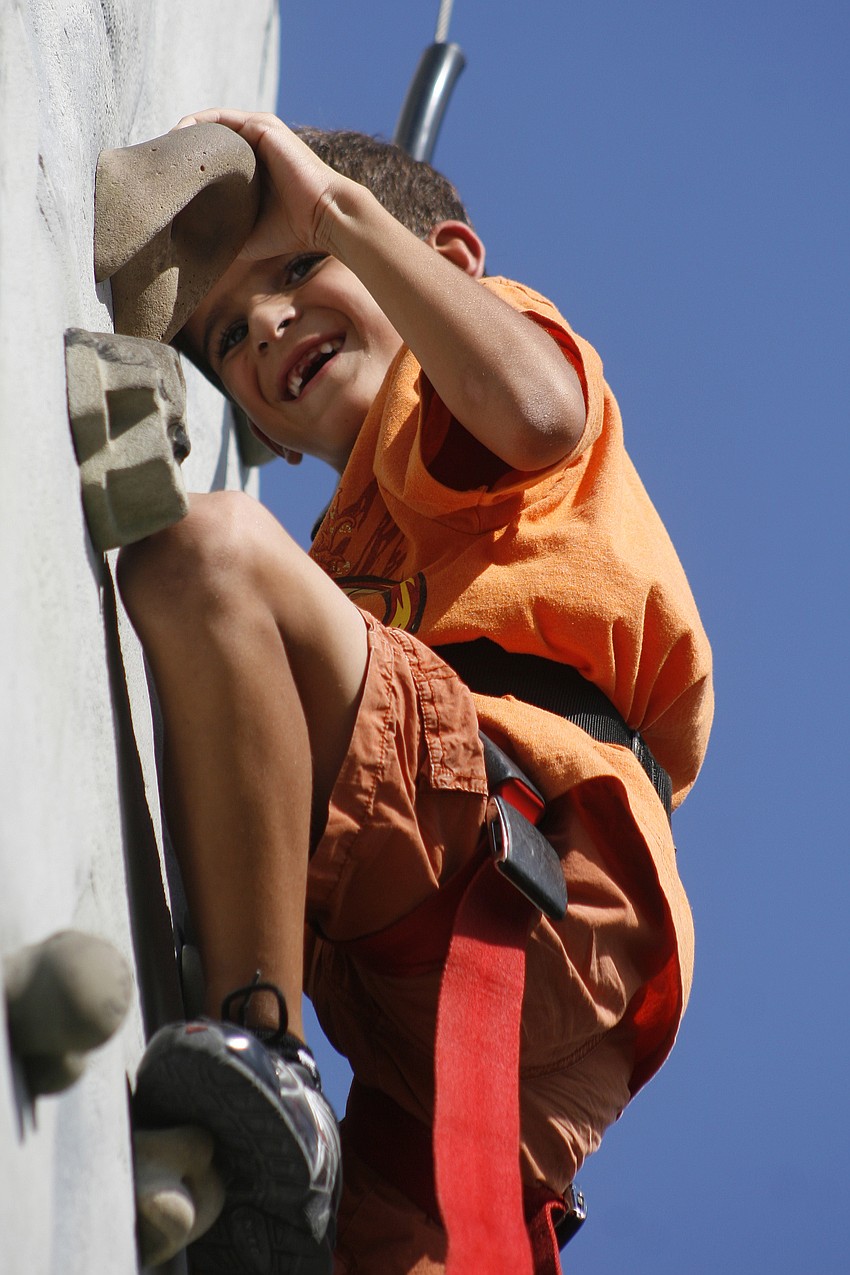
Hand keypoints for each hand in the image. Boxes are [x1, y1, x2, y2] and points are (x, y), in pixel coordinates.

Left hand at [174, 109, 345, 259]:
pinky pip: (220, 118)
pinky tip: (178, 139)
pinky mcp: (262, 126)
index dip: (185, 165)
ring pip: (209, 125)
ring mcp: (259, 131)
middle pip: (206, 138)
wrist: (325, 218)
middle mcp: (254, 144)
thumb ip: (221, 231)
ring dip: (183, 134)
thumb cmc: (291, 231)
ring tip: (162, 152)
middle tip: (155, 166)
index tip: (162, 179)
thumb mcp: (246, 233)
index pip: (211, 157)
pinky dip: (197, 124)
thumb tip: (188, 250)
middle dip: (180, 149)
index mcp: (252, 166)